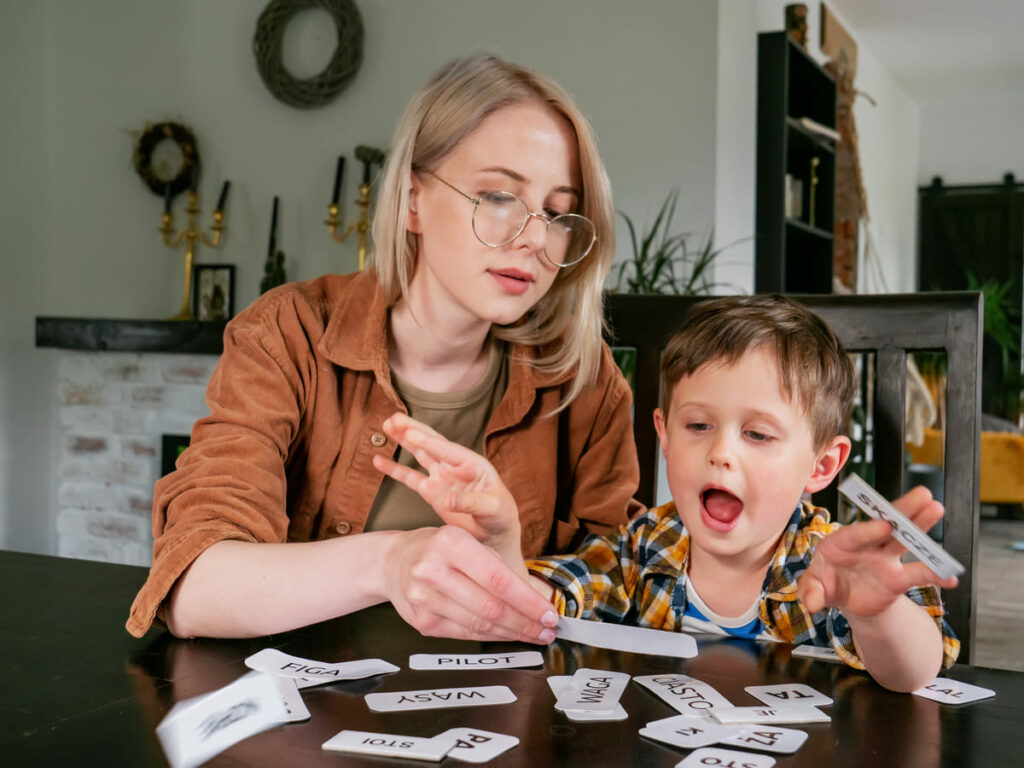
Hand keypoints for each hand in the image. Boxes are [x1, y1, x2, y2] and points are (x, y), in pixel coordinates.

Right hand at [373, 412, 521, 558]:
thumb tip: (448, 500)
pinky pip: (409, 478)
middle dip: (413, 430)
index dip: (428, 441)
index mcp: (472, 464)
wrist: (495, 533)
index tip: (410, 432)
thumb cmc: (500, 516)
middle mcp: (455, 466)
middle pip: (431, 444)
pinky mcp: (431, 492)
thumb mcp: (493, 508)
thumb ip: (471, 503)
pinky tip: (378, 460)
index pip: (447, 450)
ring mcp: (441, 477)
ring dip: (403, 440)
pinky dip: (394, 469)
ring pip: (419, 454)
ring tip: (387, 425)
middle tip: (394, 418)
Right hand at [382, 525, 557, 643]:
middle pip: (490, 607)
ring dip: (512, 633)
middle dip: (526, 622)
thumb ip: (499, 568)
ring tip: (534, 635)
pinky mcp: (420, 621)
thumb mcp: (467, 542)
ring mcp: (423, 599)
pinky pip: (464, 634)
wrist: (393, 561)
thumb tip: (538, 599)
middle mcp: (432, 570)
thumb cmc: (438, 549)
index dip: (528, 602)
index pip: (498, 580)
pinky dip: (491, 636)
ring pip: (479, 625)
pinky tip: (507, 634)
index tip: (550, 614)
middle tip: (548, 630)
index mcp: (450, 543)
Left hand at [798, 485, 958, 618]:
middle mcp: (867, 545)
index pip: (856, 533)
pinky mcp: (898, 577)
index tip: (886, 525)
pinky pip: (918, 574)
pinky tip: (951, 576)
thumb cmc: (825, 582)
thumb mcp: (814, 586)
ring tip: (937, 509)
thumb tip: (811, 603)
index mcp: (841, 542)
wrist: (845, 598)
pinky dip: (935, 575)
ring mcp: (885, 558)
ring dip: (922, 525)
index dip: (870, 528)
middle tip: (923, 494)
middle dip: (903, 509)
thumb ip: (811, 591)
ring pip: (905, 539)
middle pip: (887, 523)